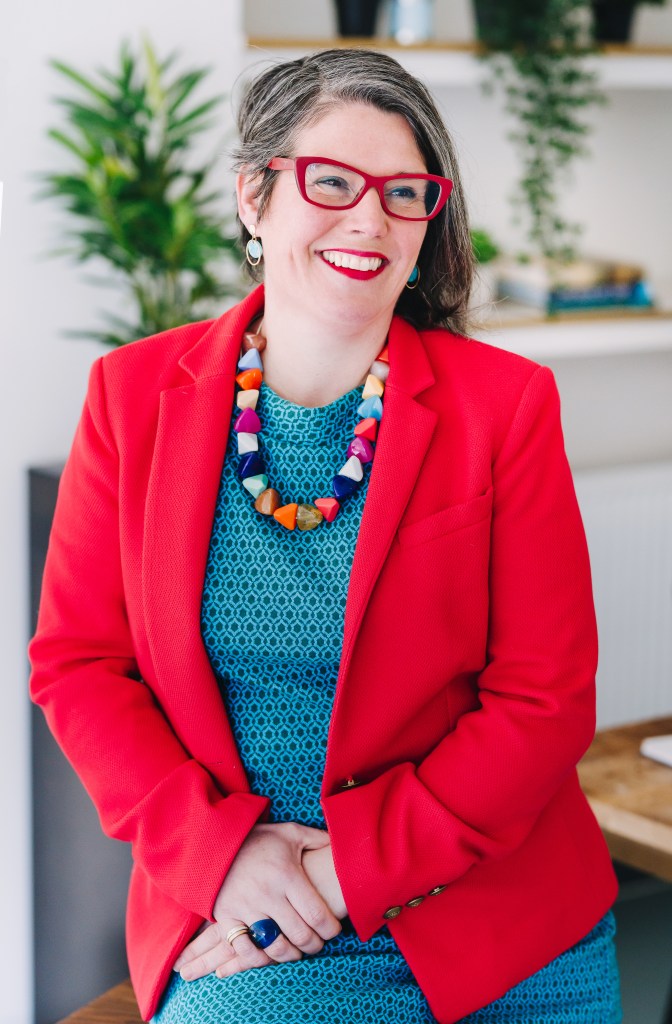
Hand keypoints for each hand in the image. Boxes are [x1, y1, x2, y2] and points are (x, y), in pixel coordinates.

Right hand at [173, 822, 341, 980]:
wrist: (216, 841)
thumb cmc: (259, 839)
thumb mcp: (290, 833)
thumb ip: (317, 839)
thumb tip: (342, 844)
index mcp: (286, 874)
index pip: (316, 914)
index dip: (330, 929)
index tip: (334, 931)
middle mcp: (267, 893)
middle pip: (299, 934)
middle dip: (314, 945)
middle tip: (318, 944)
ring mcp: (245, 907)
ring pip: (274, 946)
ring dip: (290, 955)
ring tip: (297, 951)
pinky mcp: (227, 916)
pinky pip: (244, 949)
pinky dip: (259, 959)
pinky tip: (269, 955)